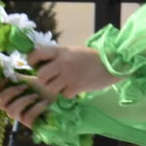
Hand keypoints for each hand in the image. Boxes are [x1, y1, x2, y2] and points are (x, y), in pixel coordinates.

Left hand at [0, 44, 120, 126]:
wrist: (113, 64)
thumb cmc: (92, 58)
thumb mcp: (73, 51)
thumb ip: (58, 56)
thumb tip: (41, 64)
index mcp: (61, 51)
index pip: (36, 54)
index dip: (32, 61)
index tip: (35, 65)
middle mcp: (62, 62)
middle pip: (41, 75)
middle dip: (44, 80)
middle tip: (52, 80)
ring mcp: (69, 75)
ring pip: (50, 87)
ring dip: (55, 89)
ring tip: (64, 86)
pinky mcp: (77, 87)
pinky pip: (64, 94)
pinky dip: (68, 94)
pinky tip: (75, 89)